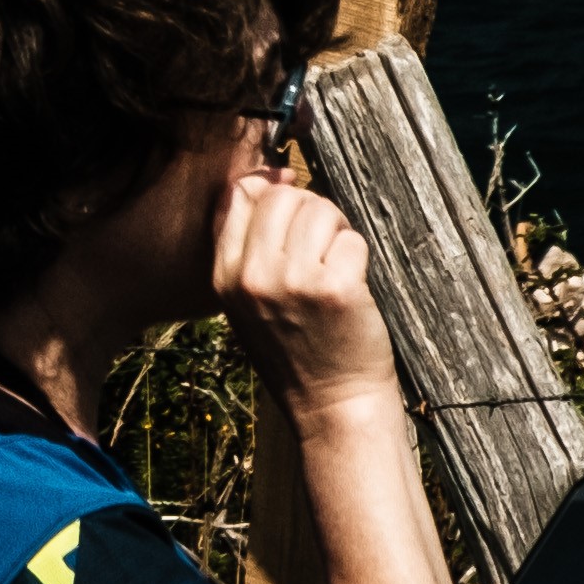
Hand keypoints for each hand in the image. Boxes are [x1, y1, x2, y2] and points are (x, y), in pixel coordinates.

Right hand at [214, 171, 401, 410]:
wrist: (333, 406)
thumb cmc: (298, 352)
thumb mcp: (247, 303)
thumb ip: (249, 246)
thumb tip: (275, 177)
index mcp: (224, 277)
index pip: (236, 197)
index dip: (269, 187)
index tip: (291, 200)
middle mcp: (252, 277)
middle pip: (281, 196)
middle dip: (310, 208)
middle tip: (323, 242)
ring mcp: (293, 282)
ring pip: (320, 210)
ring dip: (337, 229)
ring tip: (338, 263)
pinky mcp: (335, 289)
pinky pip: (352, 239)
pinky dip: (359, 256)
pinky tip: (353, 286)